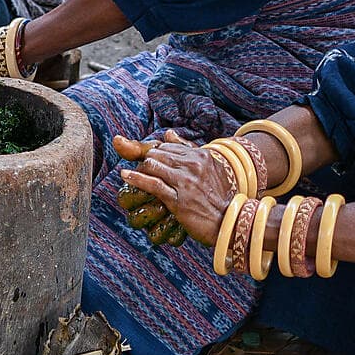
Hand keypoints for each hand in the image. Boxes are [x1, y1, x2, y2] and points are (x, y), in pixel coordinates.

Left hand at [118, 132, 238, 246]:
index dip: (155, 152)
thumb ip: (187, 149)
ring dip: (141, 169)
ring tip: (134, 174)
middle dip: (146, 159)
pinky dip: (135, 178)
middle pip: (157, 153)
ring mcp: (185, 182)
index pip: (167, 145)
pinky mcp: (178, 199)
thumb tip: (168, 133)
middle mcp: (193, 165)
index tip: (149, 159)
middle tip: (142, 168)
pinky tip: (126, 176)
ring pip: (152, 165)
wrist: (228, 221)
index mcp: (201, 155)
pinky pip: (152, 184)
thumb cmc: (217, 196)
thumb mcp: (207, 167)